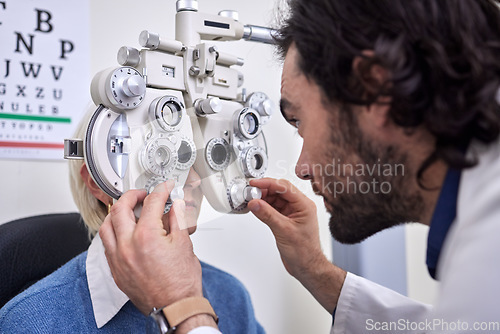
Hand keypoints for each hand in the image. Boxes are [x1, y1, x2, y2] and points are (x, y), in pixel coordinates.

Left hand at [99, 182, 202, 314]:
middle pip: (120, 208)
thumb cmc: (181, 283)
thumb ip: (177, 220)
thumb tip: (175, 206)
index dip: (161, 191)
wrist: (175, 307)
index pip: (151, 203)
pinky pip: (106, 245)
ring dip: (116, 213)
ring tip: (128, 210)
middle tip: (143, 195)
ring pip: (106, 226)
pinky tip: (124, 232)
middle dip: (132, 196)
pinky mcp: (116, 270)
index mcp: (146, 236)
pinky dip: (113, 233)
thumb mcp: (184, 244)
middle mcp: (127, 246)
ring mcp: (118, 259)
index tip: (165, 189)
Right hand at [247, 178, 345, 312]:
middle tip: (250, 192)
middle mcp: (299, 206)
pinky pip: (273, 208)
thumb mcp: (283, 230)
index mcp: (304, 205)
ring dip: (262, 198)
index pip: (284, 187)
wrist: (306, 267)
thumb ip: (268, 215)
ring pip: (275, 199)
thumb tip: (255, 203)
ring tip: (251, 200)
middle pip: (279, 190)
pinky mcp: (285, 219)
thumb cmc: (304, 252)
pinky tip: (256, 208)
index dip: (268, 183)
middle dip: (264, 190)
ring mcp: (292, 213)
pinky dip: (263, 207)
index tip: (255, 183)